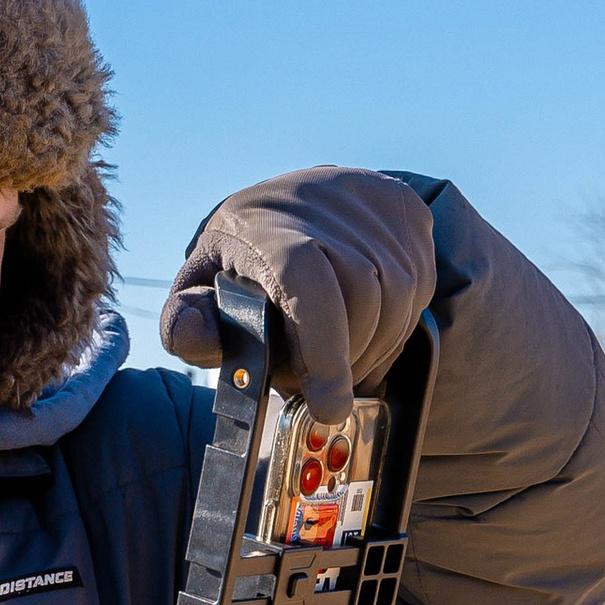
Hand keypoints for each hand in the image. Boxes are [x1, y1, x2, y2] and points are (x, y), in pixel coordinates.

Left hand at [159, 168, 436, 423]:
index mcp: (262, 223)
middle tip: (317, 383)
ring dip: (369, 350)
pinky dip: (391, 330)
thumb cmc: (240, 262)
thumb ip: (187, 324)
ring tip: (333, 358)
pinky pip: (418, 291)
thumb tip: (192, 335)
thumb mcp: (200, 292)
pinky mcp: (409, 212)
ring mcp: (372, 204)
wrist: (293, 202)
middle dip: (344, 359)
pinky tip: (360, 331)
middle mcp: (322, 200)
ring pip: (397, 302)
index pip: (305, 278)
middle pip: (361, 298)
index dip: (321, 346)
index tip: (329, 405)